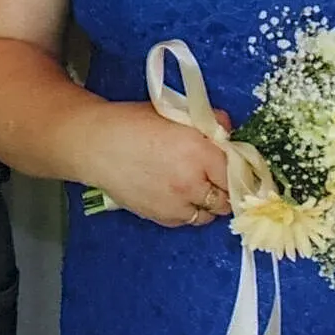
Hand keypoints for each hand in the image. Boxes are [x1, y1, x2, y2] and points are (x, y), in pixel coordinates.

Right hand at [81, 100, 234, 227]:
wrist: (95, 145)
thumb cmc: (132, 123)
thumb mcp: (175, 113)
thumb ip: (209, 121)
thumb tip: (229, 131)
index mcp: (200, 151)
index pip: (237, 172)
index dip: (239, 170)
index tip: (238, 169)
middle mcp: (193, 182)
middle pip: (228, 198)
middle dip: (226, 189)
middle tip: (218, 179)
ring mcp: (177, 204)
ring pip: (209, 215)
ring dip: (209, 203)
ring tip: (196, 188)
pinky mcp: (161, 217)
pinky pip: (187, 221)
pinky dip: (189, 211)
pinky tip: (177, 195)